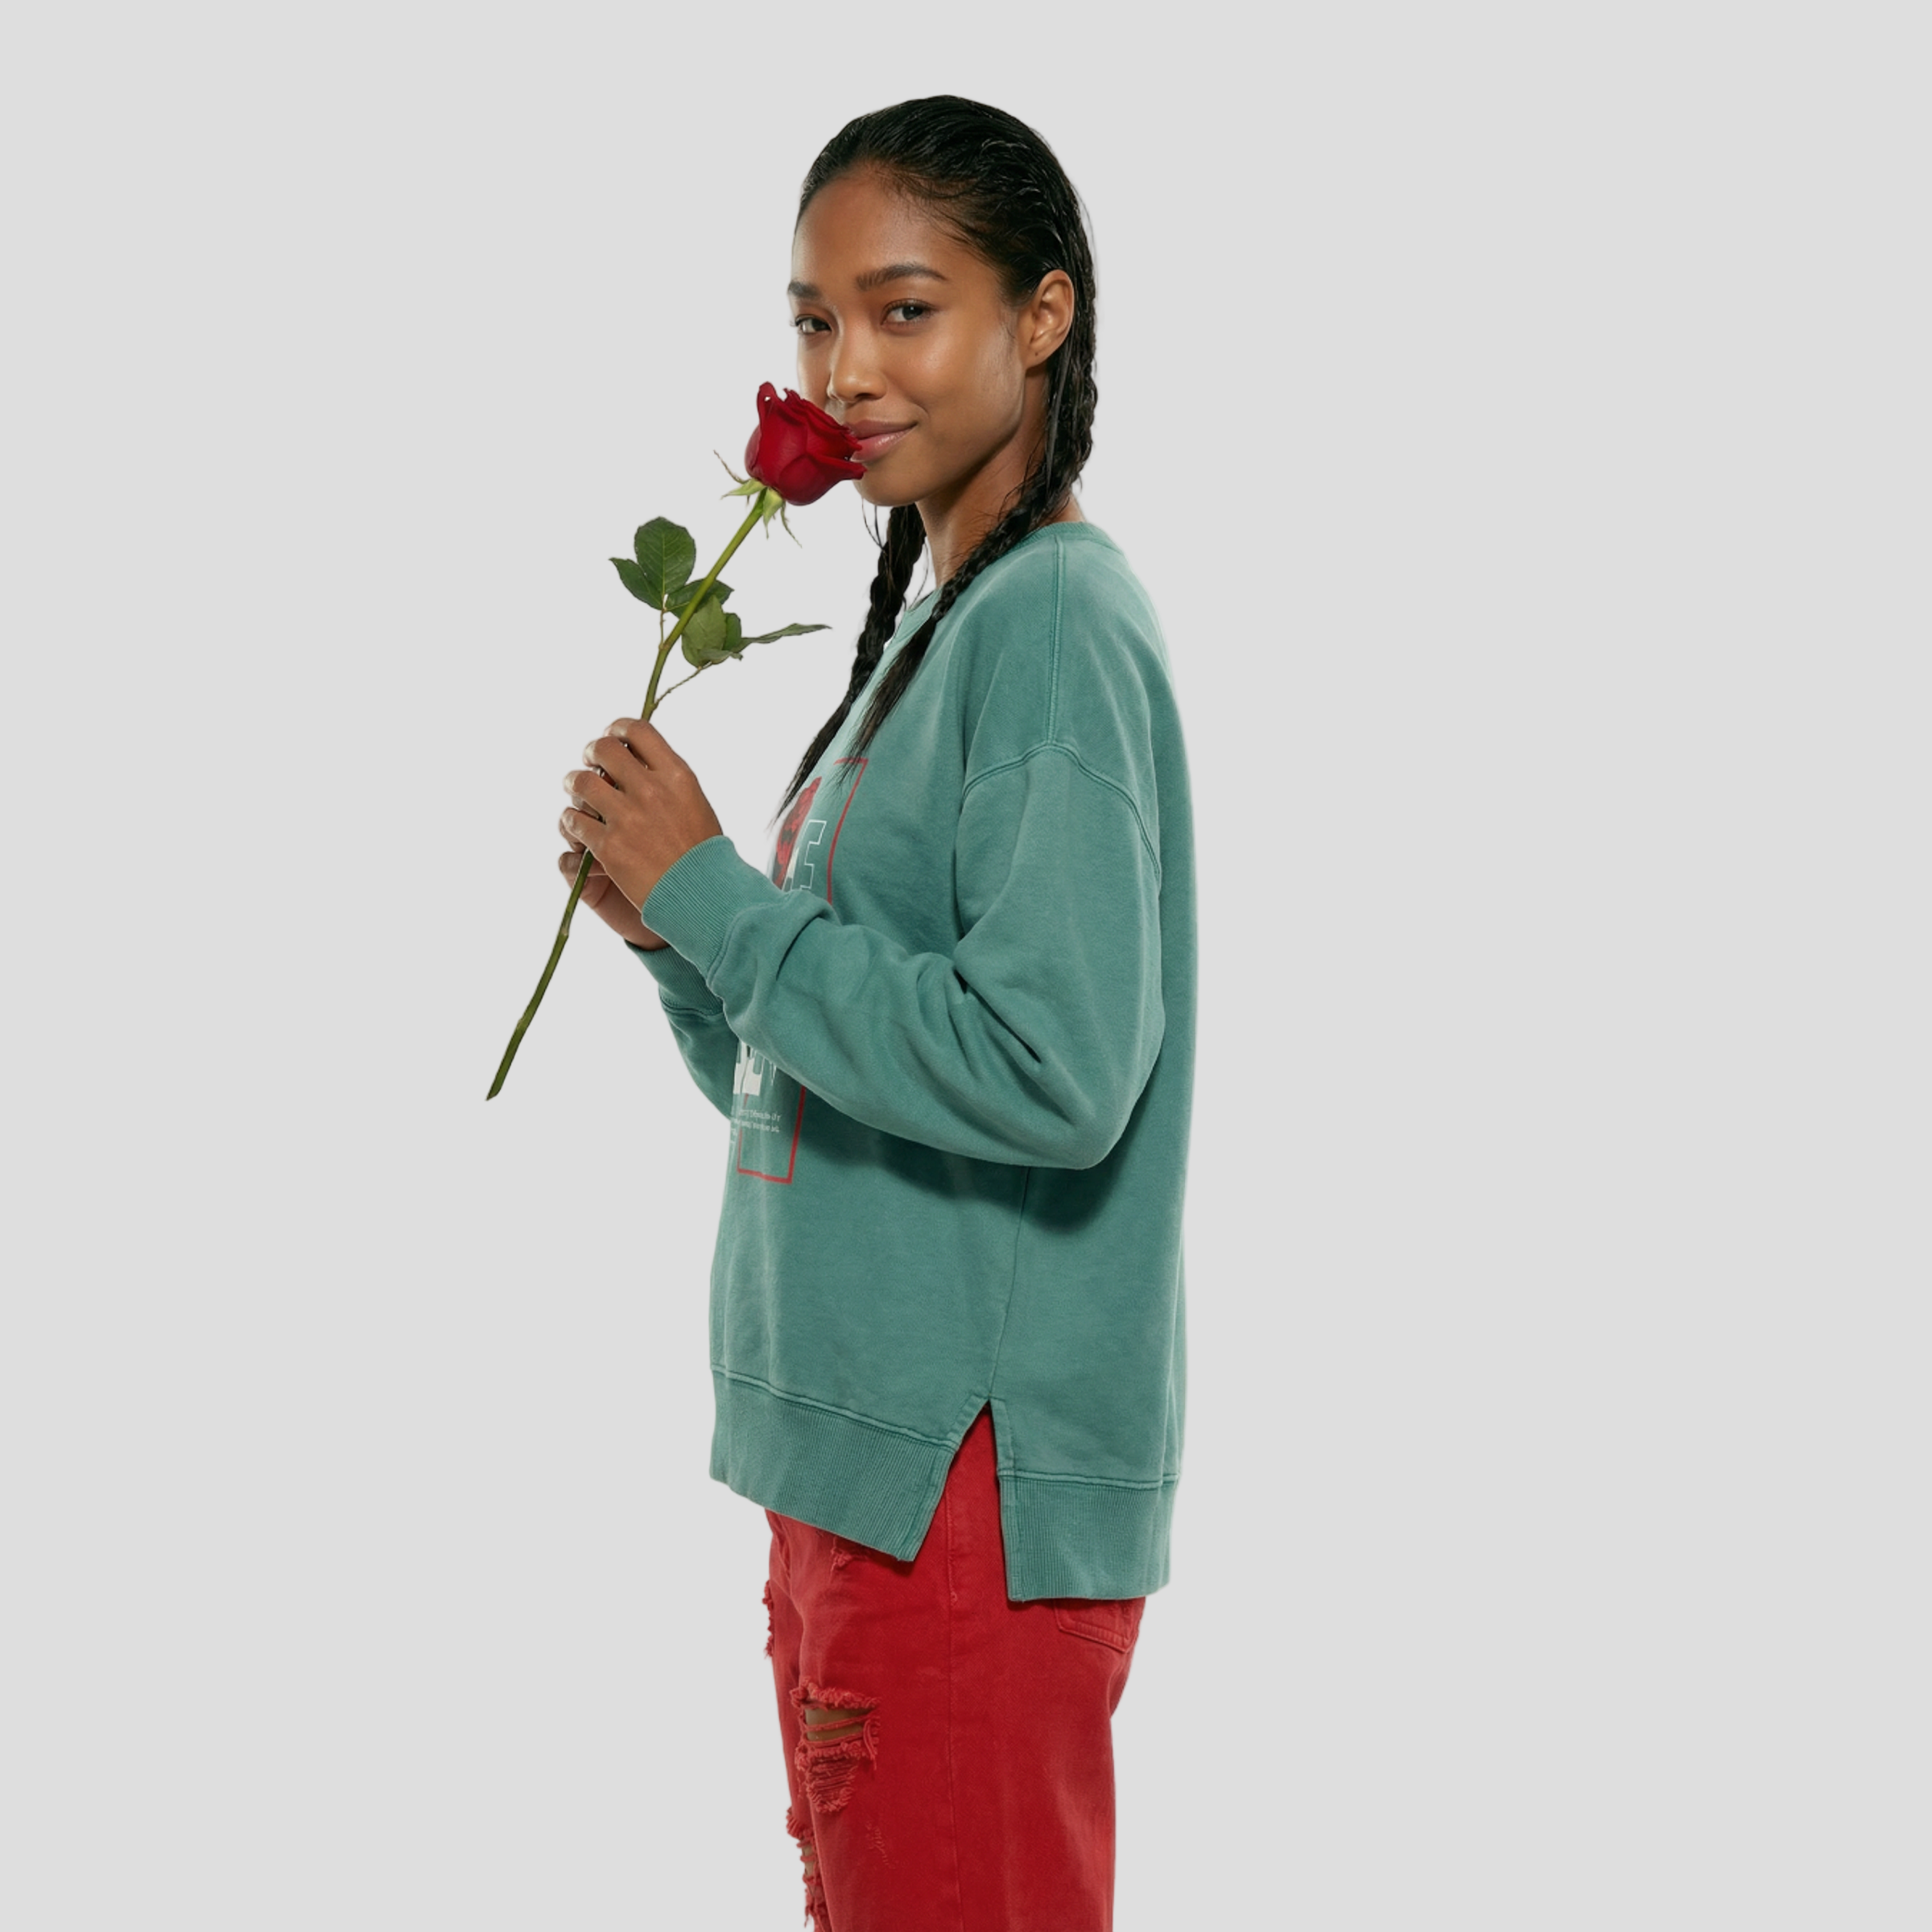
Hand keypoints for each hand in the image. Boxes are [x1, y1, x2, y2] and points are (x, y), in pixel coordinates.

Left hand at [560, 717, 723, 938]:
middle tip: (589, 763)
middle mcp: (651, 791)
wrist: (703, 895)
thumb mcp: (695, 803)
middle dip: (591, 752)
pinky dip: (572, 821)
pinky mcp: (609, 847)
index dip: (617, 729)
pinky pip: (574, 821)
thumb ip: (667, 780)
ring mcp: (627, 818)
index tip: (611, 737)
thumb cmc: (703, 853)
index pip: (637, 730)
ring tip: (578, 793)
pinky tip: (578, 827)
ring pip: (580, 782)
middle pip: (603, 749)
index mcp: (677, 776)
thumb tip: (638, 760)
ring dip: (574, 784)